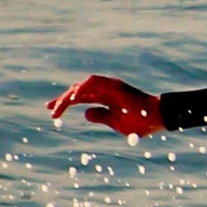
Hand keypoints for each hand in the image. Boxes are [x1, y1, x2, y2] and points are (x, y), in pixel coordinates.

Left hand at [46, 74, 164, 137]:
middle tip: (50, 109)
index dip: (66, 103)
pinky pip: (93, 83)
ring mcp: (109, 86)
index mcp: (105, 98)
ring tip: (58, 107)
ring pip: (82, 87)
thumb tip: (85, 114)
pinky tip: (72, 98)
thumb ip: (101, 117)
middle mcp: (106, 90)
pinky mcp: (114, 85)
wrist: (156, 118)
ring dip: (69, 96)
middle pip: (78, 92)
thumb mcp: (115, 123)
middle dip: (62, 99)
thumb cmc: (140, 122)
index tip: (53, 113)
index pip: (81, 98)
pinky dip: (81, 89)